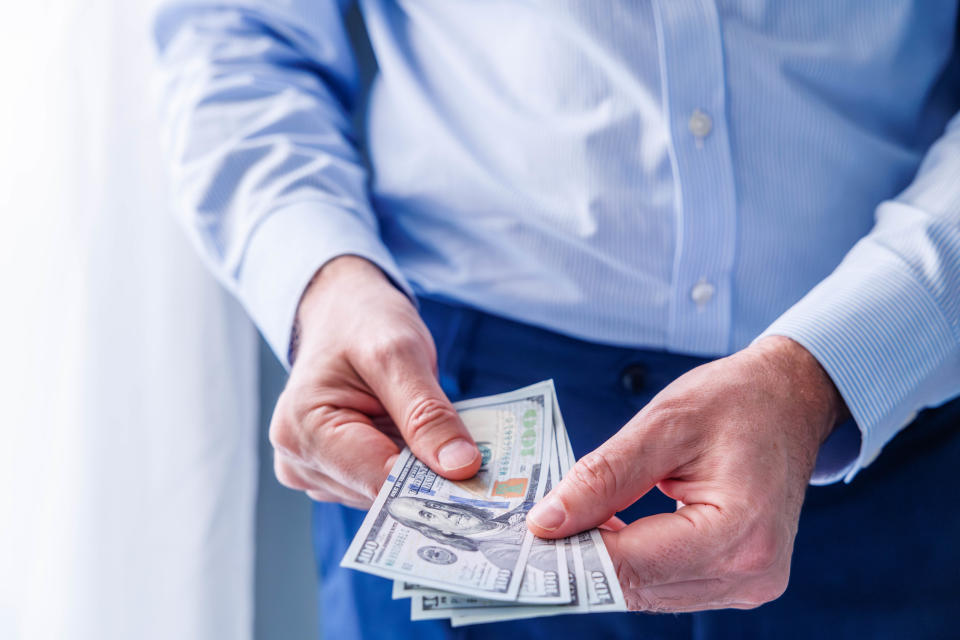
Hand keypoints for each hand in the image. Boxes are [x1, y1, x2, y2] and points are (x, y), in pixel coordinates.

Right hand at [269, 256, 480, 508]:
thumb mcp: (400, 354)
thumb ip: (428, 413)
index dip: (431, 485)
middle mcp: (299, 461)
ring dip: (420, 472)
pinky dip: (410, 469)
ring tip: (439, 436)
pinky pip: (383, 486)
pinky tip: (421, 442)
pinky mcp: (334, 476)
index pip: (377, 481)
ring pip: (386, 496)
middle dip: (428, 478)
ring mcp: (314, 472)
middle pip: (381, 494)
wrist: (343, 313)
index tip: (480, 483)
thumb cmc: (362, 323)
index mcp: (303, 430)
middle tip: (474, 457)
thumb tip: (461, 468)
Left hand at [527, 337, 845, 611]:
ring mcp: (750, 583)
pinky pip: (668, 584)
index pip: (634, 564)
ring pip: (649, 592)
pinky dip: (633, 561)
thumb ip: (602, 477)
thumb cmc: (735, 401)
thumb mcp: (662, 425)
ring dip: (605, 562)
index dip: (573, 552)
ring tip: (571, 522)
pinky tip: (609, 529)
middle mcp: (751, 572)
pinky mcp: (740, 580)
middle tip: (537, 528)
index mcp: (739, 531)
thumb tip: (546, 522)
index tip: (527, 536)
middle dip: (583, 559)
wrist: (789, 401)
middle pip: (639, 586)